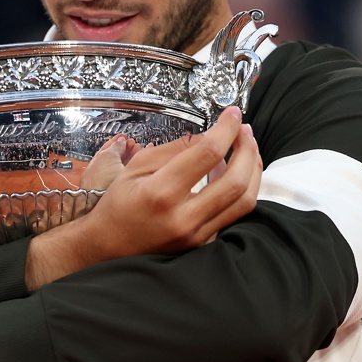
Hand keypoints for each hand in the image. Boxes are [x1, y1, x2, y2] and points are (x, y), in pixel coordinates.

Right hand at [27, 107, 260, 283]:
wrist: (108, 247)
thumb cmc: (119, 204)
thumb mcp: (137, 167)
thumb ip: (175, 149)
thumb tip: (210, 135)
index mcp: (161, 192)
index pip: (207, 153)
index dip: (227, 129)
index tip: (233, 114)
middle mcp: (183, 217)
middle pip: (236, 181)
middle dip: (248, 149)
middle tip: (245, 131)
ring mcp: (197, 235)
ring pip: (244, 201)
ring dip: (253, 171)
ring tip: (246, 150)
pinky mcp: (203, 244)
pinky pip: (233, 214)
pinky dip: (240, 189)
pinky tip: (232, 174)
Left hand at [80, 133, 140, 189]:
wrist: (101, 201)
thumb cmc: (100, 179)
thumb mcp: (108, 156)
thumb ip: (116, 146)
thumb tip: (120, 140)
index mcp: (97, 163)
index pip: (108, 149)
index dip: (116, 141)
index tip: (125, 136)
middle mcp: (105, 172)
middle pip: (118, 157)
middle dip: (127, 148)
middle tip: (135, 143)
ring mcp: (114, 181)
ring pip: (126, 164)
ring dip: (134, 155)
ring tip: (142, 148)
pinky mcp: (124, 187)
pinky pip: (133, 171)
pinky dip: (139, 163)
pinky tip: (146, 159)